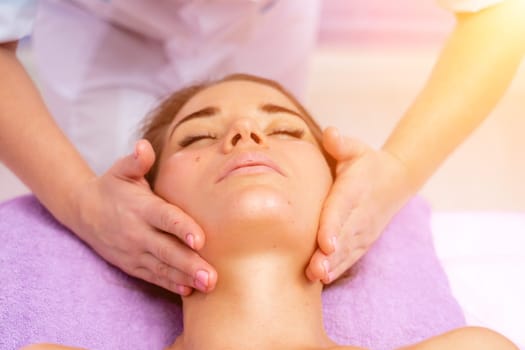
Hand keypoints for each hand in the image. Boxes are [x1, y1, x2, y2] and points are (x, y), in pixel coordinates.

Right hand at [71, 140, 216, 295]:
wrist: (83, 211)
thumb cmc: (113, 187)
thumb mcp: (122, 170)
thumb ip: (137, 161)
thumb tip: (143, 146)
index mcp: (141, 208)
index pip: (164, 218)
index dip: (182, 229)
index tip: (199, 239)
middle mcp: (137, 232)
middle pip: (166, 250)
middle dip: (190, 264)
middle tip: (212, 276)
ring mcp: (134, 252)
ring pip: (162, 267)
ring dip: (185, 278)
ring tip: (207, 286)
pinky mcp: (132, 264)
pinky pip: (153, 276)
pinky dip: (170, 284)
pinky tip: (188, 291)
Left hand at [306, 127, 413, 283]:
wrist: (395, 181)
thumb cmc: (366, 163)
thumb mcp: (356, 149)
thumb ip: (341, 143)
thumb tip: (330, 133)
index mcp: (355, 190)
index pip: (342, 209)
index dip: (333, 226)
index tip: (325, 243)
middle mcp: (360, 214)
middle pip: (343, 236)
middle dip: (329, 255)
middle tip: (315, 270)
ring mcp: (363, 230)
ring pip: (347, 251)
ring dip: (333, 266)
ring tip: (316, 277)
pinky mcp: (363, 241)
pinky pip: (350, 256)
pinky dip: (339, 268)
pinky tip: (324, 279)